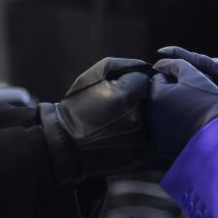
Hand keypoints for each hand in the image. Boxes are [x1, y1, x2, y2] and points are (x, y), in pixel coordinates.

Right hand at [39, 58, 151, 185]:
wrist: (66, 143)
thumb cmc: (78, 106)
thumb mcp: (93, 75)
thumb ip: (123, 64)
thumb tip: (145, 65)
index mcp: (126, 96)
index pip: (144, 80)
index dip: (131, 83)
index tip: (119, 90)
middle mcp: (137, 118)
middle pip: (150, 100)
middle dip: (138, 99)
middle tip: (118, 107)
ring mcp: (141, 138)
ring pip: (151, 118)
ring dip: (140, 116)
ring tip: (117, 122)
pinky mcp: (142, 154)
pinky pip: (150, 136)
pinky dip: (140, 133)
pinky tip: (121, 134)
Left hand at [149, 58, 217, 160]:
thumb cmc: (208, 101)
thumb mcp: (193, 74)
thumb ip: (174, 64)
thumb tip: (158, 64)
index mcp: (156, 95)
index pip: (159, 78)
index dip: (176, 79)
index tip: (190, 87)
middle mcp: (150, 114)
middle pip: (157, 96)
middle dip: (169, 94)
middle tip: (191, 100)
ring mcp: (155, 132)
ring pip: (159, 113)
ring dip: (170, 110)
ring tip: (191, 114)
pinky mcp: (162, 146)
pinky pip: (163, 131)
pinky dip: (172, 127)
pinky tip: (188, 127)